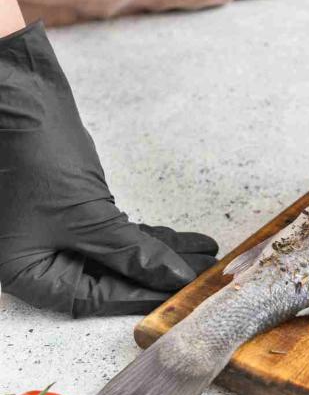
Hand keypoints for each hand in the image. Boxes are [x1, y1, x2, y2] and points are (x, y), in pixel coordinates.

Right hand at [0, 23, 218, 316]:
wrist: (18, 97)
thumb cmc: (32, 155)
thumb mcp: (85, 214)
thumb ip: (129, 252)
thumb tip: (172, 278)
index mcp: (23, 271)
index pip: (90, 297)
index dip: (138, 296)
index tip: (178, 294)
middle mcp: (36, 259)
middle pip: (106, 279)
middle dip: (155, 276)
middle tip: (200, 277)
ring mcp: (56, 235)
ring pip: (116, 255)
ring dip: (159, 256)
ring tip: (203, 257)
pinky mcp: (74, 213)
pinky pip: (115, 233)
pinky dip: (147, 237)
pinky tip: (182, 241)